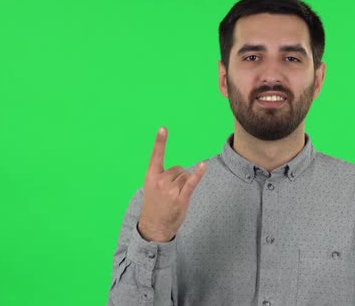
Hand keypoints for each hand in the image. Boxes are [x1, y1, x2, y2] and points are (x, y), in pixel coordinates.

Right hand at [138, 127, 206, 241]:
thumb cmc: (154, 206)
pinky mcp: (181, 198)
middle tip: (170, 193)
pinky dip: (198, 174)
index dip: (160, 141)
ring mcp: (170, 190)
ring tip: (175, 198)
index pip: (156, 155)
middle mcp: (160, 181)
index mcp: (151, 176)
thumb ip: (161, 176)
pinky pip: (192, 182)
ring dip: (184, 184)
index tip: (163, 128)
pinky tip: (204, 166)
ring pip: (186, 175)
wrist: (154, 227)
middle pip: (178, 168)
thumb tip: (182, 171)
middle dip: (178, 178)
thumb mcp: (151, 188)